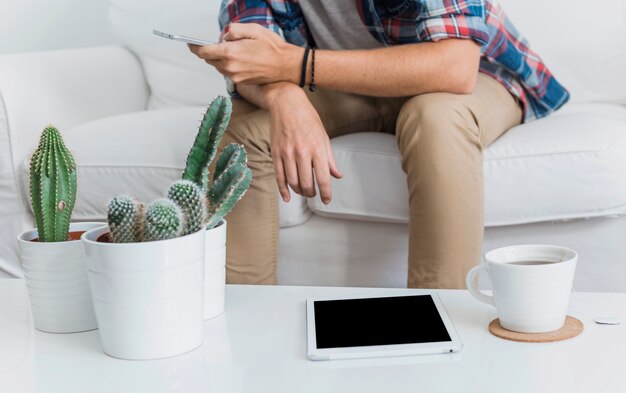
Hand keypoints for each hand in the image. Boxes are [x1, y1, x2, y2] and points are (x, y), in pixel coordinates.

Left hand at [188, 23, 301, 84]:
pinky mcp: (242, 82)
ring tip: (233, 51)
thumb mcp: (253, 30)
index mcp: (230, 53)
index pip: (204, 52)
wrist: (287, 66)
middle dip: (209, 52)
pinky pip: (228, 73)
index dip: (195, 47)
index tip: (191, 44)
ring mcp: (236, 77)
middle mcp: (230, 68)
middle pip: (210, 60)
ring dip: (220, 59)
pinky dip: (228, 65)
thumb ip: (234, 30)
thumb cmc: (273, 48)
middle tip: (215, 44)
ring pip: (219, 67)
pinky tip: (239, 59)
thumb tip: (224, 37)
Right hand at [264, 84, 341, 203]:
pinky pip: (279, 176)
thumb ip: (330, 159)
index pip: (323, 178)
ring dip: (299, 192)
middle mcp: (302, 152)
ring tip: (303, 192)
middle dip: (311, 193)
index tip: (327, 200)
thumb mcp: (323, 137)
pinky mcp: (276, 153)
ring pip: (293, 182)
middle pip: (307, 183)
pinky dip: (283, 190)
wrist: (286, 103)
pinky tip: (287, 197)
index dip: (326, 193)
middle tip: (314, 194)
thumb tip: (337, 175)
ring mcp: (287, 153)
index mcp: (317, 149)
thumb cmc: (308, 119)